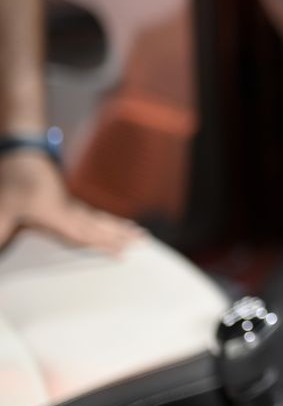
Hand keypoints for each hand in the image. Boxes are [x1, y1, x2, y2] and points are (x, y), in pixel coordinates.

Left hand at [0, 151, 142, 254]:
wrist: (22, 153)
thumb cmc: (12, 181)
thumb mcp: (2, 208)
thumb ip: (2, 230)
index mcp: (57, 215)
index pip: (86, 234)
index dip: (106, 244)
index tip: (124, 252)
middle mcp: (69, 211)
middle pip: (101, 226)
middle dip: (122, 235)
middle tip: (144, 241)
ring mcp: (71, 205)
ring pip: (100, 219)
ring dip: (120, 227)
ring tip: (139, 233)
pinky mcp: (68, 201)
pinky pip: (94, 214)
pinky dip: (108, 220)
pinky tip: (116, 224)